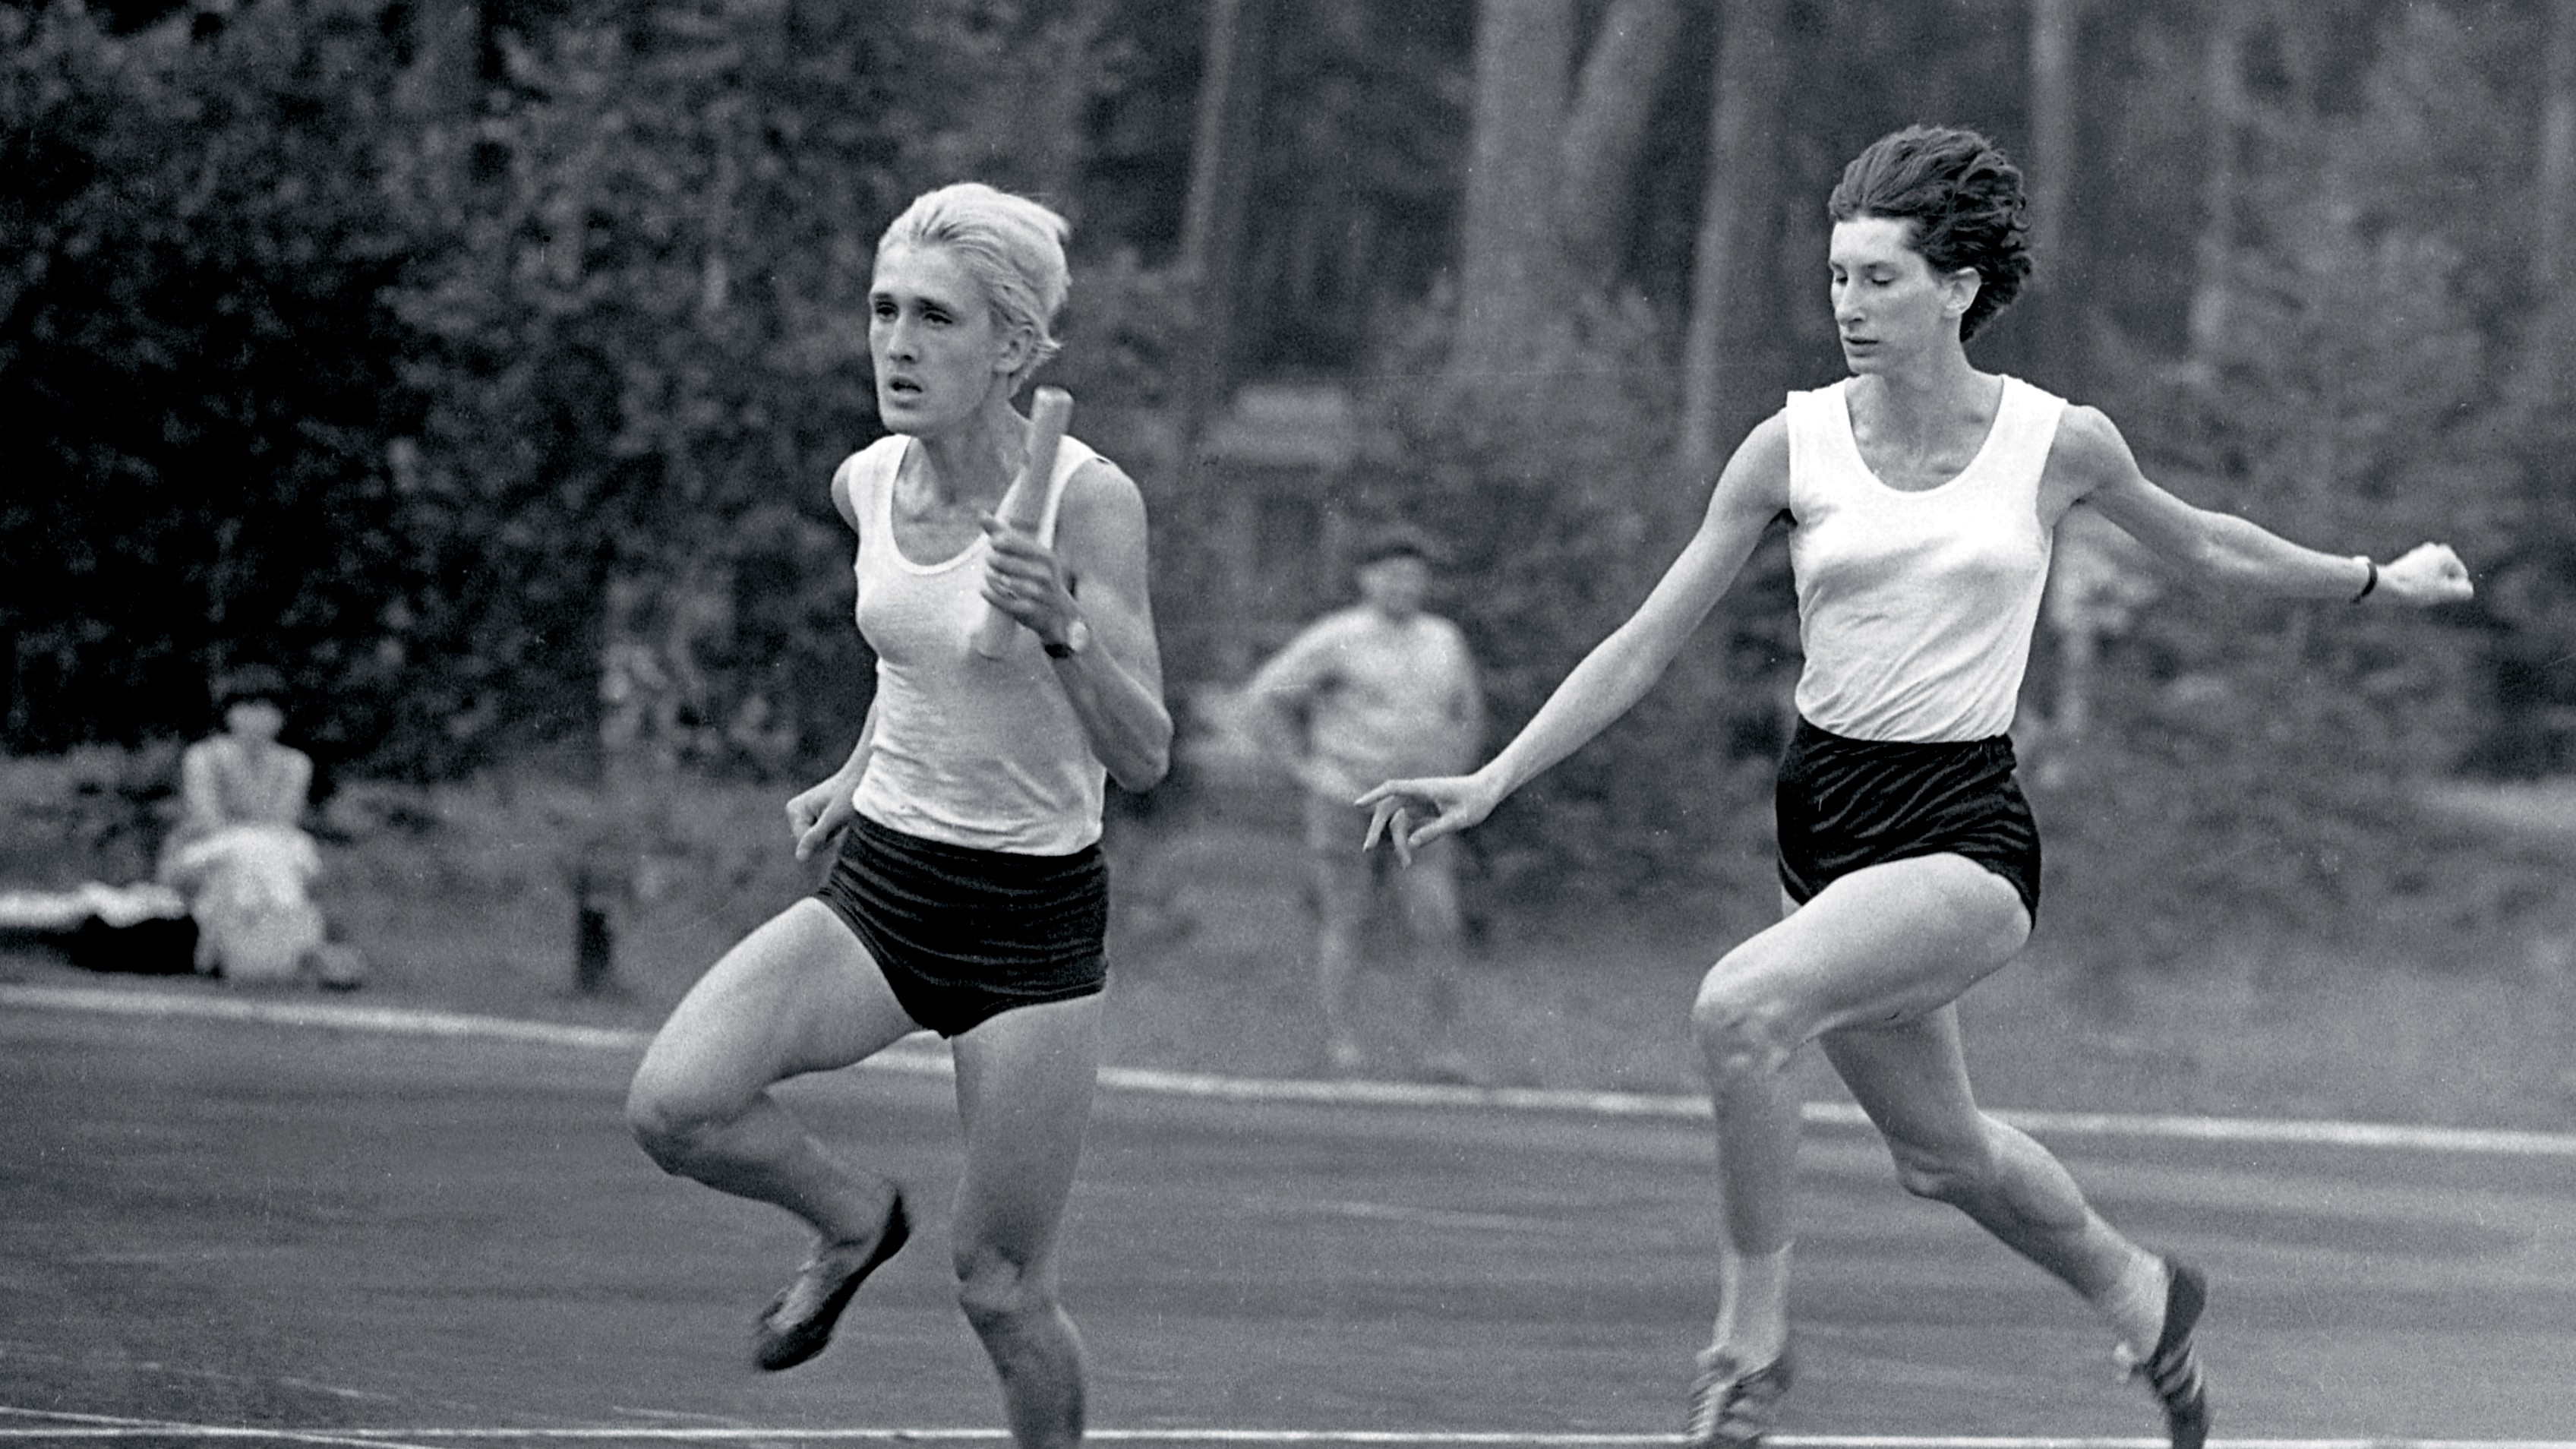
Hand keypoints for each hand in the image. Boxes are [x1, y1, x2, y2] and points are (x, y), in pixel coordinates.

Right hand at [787, 775, 856, 860]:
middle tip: (839, 818)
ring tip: (839, 817)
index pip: (805, 843)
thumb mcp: (834, 818)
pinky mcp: (811, 818)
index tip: (836, 818)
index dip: (824, 838)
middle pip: (809, 844)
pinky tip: (838, 818)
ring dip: (831, 835)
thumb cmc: (849, 794)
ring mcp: (802, 815)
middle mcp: (794, 812)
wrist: (860, 777)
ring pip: (816, 842)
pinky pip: (821, 837)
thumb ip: (815, 837)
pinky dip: (833, 832)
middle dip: (827, 837)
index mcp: (794, 810)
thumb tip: (799, 858)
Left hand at [980, 514, 1079, 646]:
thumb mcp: (1024, 554)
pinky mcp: (1032, 613)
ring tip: (988, 574)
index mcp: (1045, 557)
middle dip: (993, 561)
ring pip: (1008, 583)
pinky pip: (1007, 603)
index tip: (994, 545)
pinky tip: (982, 589)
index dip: (997, 543)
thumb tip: (980, 514)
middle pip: (1006, 563)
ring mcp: (1040, 595)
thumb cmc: (1036, 576)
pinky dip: (992, 595)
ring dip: (993, 578)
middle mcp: (1046, 575)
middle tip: (990, 561)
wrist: (1058, 612)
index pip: (1010, 543)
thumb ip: (1003, 534)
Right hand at [1354, 772, 1502, 866]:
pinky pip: (1407, 825)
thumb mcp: (1459, 819)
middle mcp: (1417, 794)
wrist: (1487, 792)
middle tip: (1368, 849)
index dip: (1373, 796)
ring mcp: (1418, 802)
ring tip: (1406, 864)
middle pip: (1388, 808)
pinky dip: (1405, 840)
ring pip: (1397, 821)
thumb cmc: (1476, 801)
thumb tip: (1411, 844)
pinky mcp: (1422, 811)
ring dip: (1397, 841)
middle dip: (1377, 828)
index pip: (1392, 789)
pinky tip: (1409, 857)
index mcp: (1423, 789)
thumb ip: (1435, 830)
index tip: (1357, 805)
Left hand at [2376, 542, 2473, 605]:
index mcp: (2447, 554)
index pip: (2460, 578)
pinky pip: (2421, 576)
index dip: (2450, 591)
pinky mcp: (2408, 560)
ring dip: (2429, 585)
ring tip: (2417, 589)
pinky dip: (2419, 583)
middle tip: (2426, 591)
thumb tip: (2468, 589)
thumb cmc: (2417, 588)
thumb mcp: (2445, 592)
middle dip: (2440, 586)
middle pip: (2447, 576)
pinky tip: (2409, 586)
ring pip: (2433, 576)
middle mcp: (2435, 549)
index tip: (2434, 592)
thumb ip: (2462, 591)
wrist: (2386, 585)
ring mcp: (2420, 553)